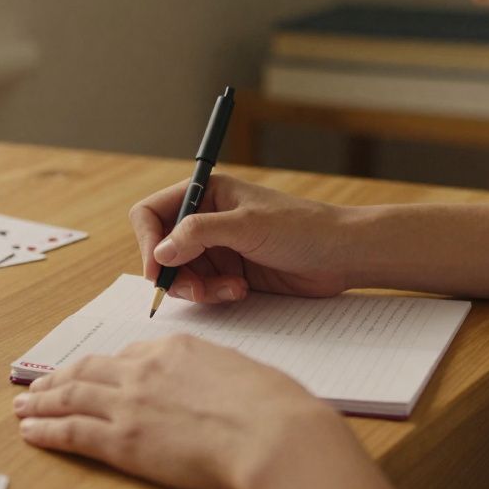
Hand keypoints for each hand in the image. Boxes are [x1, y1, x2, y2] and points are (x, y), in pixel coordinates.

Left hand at [13, 333, 326, 488]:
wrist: (273, 435)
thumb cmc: (275, 409)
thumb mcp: (241, 372)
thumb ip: (213, 373)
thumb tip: (210, 384)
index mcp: (177, 349)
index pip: (131, 354)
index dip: (107, 367)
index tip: (95, 373)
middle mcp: (146, 370)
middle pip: (90, 369)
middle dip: (60, 376)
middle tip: (40, 382)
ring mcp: (130, 403)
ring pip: (71, 396)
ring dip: (42, 399)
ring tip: (24, 403)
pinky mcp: (122, 441)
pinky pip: (71, 431)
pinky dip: (45, 429)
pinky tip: (30, 430)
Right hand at [129, 175, 352, 303]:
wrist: (340, 255)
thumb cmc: (301, 227)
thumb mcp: (246, 225)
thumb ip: (198, 234)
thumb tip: (160, 252)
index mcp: (205, 194)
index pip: (152, 213)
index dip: (148, 241)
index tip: (156, 269)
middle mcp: (205, 219)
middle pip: (161, 250)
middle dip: (175, 273)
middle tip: (196, 290)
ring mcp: (216, 248)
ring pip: (180, 274)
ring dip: (199, 288)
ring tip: (230, 289)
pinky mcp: (228, 273)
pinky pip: (203, 289)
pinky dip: (214, 294)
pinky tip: (240, 291)